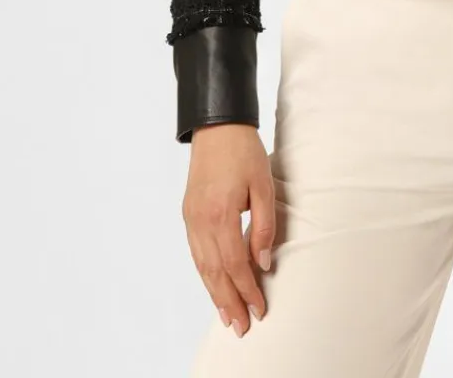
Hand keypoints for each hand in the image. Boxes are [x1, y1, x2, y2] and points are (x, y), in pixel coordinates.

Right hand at [181, 123, 275, 337]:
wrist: (217, 126)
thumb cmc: (244, 151)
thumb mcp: (263, 185)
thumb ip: (264, 226)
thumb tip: (264, 262)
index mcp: (221, 214)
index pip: (235, 264)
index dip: (248, 289)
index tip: (259, 309)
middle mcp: (201, 221)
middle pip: (215, 273)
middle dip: (229, 302)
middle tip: (241, 327)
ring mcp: (191, 219)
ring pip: (202, 266)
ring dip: (215, 294)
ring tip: (227, 316)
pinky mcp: (188, 214)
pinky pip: (196, 253)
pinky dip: (205, 274)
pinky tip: (214, 285)